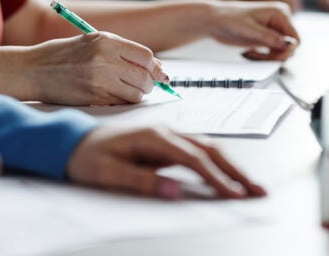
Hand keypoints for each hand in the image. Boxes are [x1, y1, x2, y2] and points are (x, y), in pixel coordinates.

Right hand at [22, 32, 166, 105]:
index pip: (146, 56)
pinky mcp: (93, 98)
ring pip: (135, 94)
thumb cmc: (64, 55)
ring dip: (136, 95)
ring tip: (124, 90)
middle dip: (148, 84)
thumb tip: (155, 66)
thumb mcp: (92, 42)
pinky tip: (111, 96)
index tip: (157, 73)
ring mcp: (98, 80)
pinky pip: (120, 104)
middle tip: (142, 85)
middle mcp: (104, 59)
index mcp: (105, 41)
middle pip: (144, 77)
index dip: (155, 67)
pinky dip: (122, 102)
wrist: (33, 70)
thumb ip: (122, 50)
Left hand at [67, 125, 265, 198]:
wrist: (70, 141)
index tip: (234, 196)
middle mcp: (163, 132)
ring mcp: (166, 135)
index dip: (217, 178)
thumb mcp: (108, 174)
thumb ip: (142, 181)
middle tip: (258, 190)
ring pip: (207, 147)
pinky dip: (217, 162)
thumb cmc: (87, 157)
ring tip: (250, 185)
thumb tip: (175, 190)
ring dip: (231, 165)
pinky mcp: (164, 142)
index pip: (193, 159)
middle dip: (236, 170)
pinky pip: (198, 150)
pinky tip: (227, 174)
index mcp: (152, 137)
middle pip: (209, 149)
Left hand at [202, 0, 298, 60]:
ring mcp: (273, 29)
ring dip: (268, 57)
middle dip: (275, 55)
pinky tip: (250, 52)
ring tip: (251, 53)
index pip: (295, 38)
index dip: (287, 50)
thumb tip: (289, 45)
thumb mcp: (249, 29)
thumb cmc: (228, 19)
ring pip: (282, 51)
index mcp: (280, 13)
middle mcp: (279, 20)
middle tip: (256, 55)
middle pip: (290, 46)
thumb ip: (269, 37)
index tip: (273, 57)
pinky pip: (273, 52)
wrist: (214, 20)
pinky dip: (263, 56)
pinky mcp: (266, 37)